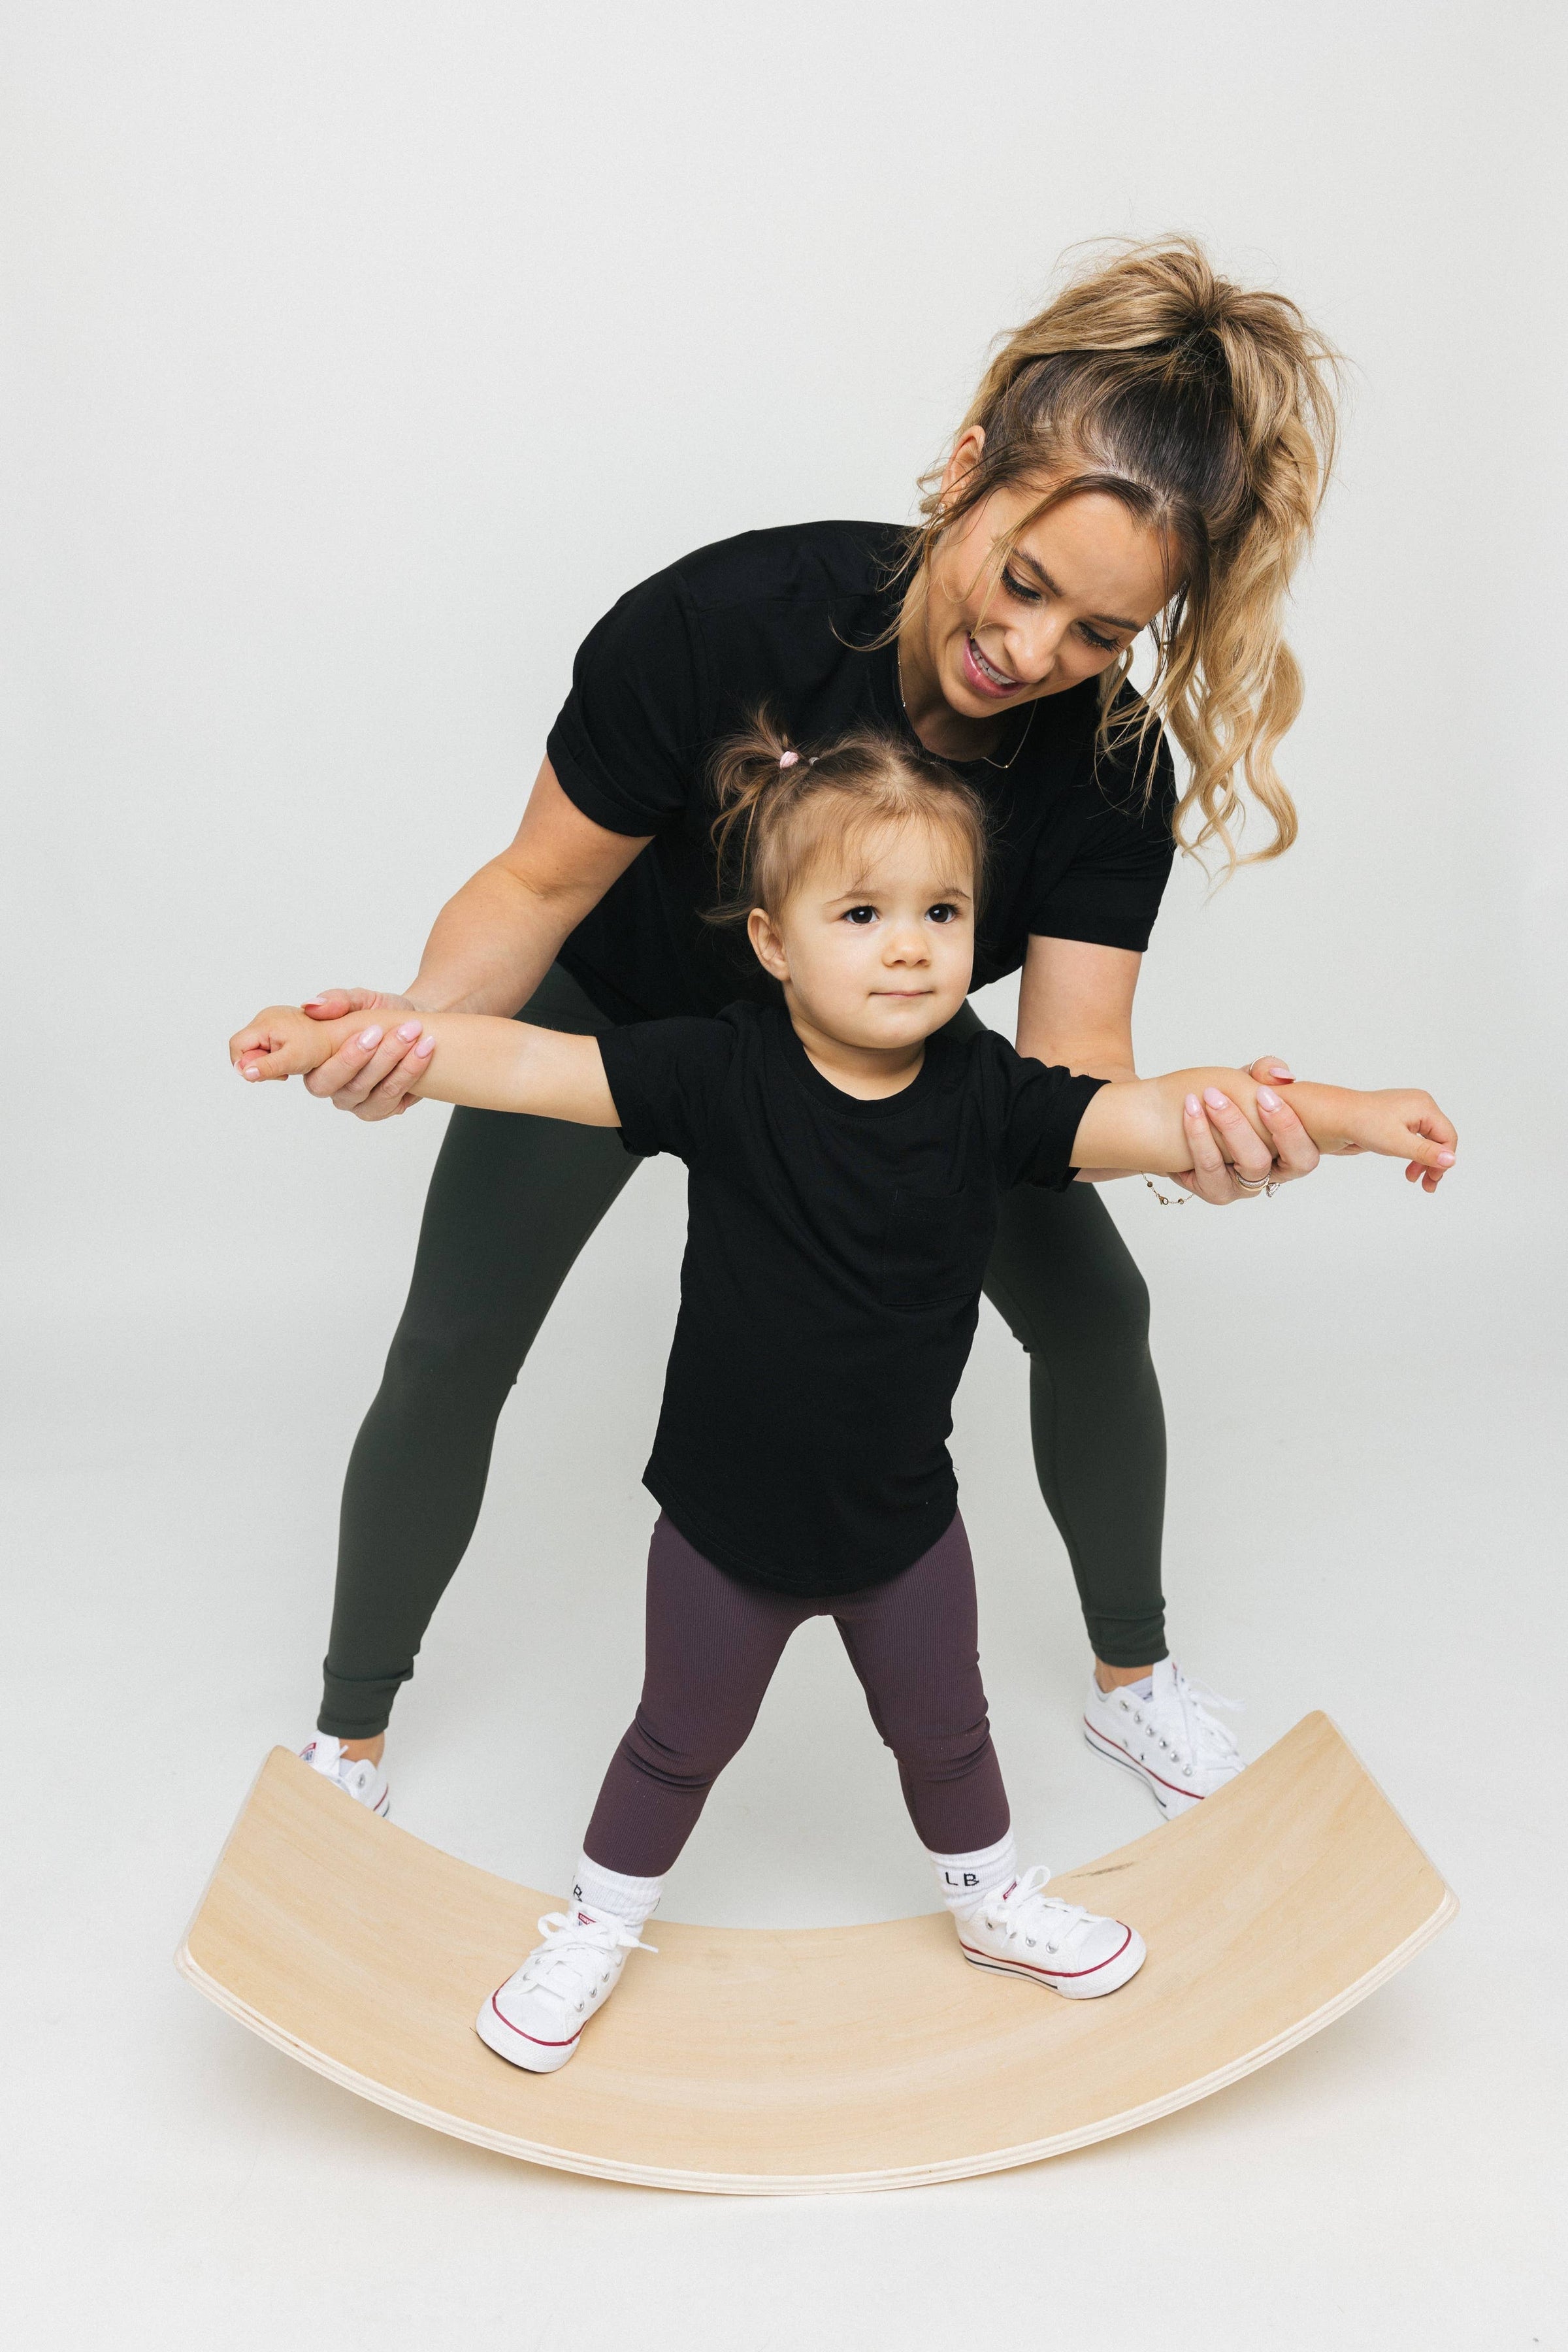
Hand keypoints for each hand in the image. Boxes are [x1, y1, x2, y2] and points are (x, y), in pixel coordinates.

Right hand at [229, 1005, 335, 1082]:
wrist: (339, 1035)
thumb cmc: (319, 1046)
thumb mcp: (292, 1060)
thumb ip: (267, 1067)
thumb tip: (244, 1073)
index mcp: (265, 1023)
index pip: (236, 1045)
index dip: (245, 1063)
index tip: (267, 1073)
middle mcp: (265, 1017)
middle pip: (244, 1046)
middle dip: (258, 1062)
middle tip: (281, 1071)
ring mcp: (271, 1020)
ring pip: (254, 1046)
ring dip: (266, 1060)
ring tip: (288, 1065)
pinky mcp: (278, 1026)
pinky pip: (265, 1043)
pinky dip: (273, 1055)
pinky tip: (289, 1058)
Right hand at [299, 986, 428, 1120]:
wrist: (413, 1025)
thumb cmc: (380, 1014)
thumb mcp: (361, 1000)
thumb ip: (338, 1000)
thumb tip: (312, 1005)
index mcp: (316, 1065)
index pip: (320, 1074)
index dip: (346, 1057)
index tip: (372, 1030)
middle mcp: (333, 1089)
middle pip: (349, 1088)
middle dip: (378, 1060)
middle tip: (401, 1033)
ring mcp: (358, 1103)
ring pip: (377, 1094)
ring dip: (399, 1064)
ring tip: (416, 1035)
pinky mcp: (382, 1109)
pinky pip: (395, 1099)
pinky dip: (412, 1073)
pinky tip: (425, 1051)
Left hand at [1172, 1056, 1318, 1205]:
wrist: (1174, 1124)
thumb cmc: (1224, 1104)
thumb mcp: (1246, 1083)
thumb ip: (1265, 1073)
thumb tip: (1281, 1075)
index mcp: (1293, 1148)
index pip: (1312, 1145)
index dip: (1295, 1124)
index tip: (1267, 1093)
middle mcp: (1276, 1171)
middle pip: (1295, 1161)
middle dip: (1280, 1125)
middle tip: (1250, 1095)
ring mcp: (1248, 1186)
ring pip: (1253, 1164)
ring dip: (1232, 1126)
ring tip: (1209, 1097)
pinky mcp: (1218, 1191)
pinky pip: (1212, 1169)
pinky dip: (1200, 1136)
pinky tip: (1190, 1111)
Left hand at [1329, 1088, 1457, 1192]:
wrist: (1332, 1117)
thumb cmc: (1362, 1124)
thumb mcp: (1397, 1143)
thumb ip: (1426, 1153)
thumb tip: (1451, 1160)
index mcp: (1423, 1106)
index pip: (1448, 1136)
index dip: (1444, 1160)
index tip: (1432, 1179)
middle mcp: (1418, 1106)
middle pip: (1439, 1139)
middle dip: (1434, 1163)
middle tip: (1427, 1186)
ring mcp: (1406, 1113)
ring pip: (1426, 1141)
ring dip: (1423, 1162)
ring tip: (1413, 1179)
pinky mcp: (1394, 1122)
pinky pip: (1412, 1140)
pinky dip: (1412, 1155)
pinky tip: (1406, 1168)